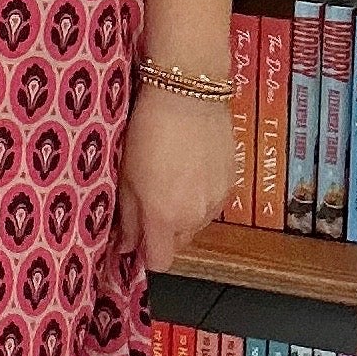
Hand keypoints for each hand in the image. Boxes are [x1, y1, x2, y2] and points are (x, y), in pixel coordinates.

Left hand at [113, 83, 238, 271]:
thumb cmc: (149, 130)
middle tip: (148, 202)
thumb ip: (128, 217)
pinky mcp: (231, 181)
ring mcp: (217, 199)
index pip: (160, 262)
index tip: (134, 239)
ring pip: (196, 224)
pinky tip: (189, 169)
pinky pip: (212, 203)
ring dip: (183, 214)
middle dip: (163, 232)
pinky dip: (200, 196)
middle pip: (178, 245)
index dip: (144, 254)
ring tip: (169, 180)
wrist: (188, 93)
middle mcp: (196, 216)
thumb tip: (125, 245)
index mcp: (166, 218)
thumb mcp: (127, 176)